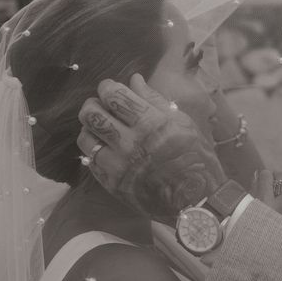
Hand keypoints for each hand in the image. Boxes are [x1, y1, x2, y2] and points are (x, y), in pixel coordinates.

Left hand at [76, 74, 226, 216]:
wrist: (196, 200)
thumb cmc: (195, 157)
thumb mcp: (183, 122)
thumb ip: (155, 100)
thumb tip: (134, 80)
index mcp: (151, 124)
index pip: (114, 96)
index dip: (107, 87)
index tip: (109, 87)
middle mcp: (131, 143)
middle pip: (92, 114)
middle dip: (93, 104)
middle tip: (100, 104)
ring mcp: (119, 165)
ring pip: (85, 137)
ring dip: (90, 127)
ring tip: (101, 126)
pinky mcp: (112, 184)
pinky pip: (90, 160)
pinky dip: (94, 149)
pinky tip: (105, 147)